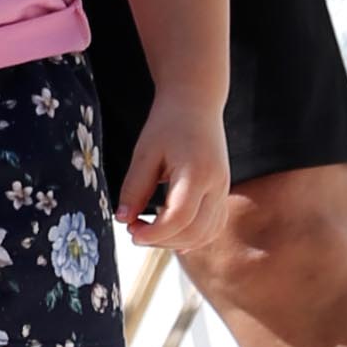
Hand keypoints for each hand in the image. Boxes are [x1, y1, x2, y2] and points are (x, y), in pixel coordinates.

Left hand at [119, 99, 228, 253]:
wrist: (196, 104)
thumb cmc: (168, 124)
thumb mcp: (144, 153)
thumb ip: (134, 188)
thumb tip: (122, 219)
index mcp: (197, 173)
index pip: (178, 218)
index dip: (154, 233)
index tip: (131, 231)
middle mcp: (217, 185)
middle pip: (194, 232)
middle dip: (162, 240)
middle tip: (135, 230)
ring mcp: (223, 190)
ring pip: (206, 233)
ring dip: (177, 242)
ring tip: (149, 230)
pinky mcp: (223, 192)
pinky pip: (214, 225)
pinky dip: (193, 236)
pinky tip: (171, 232)